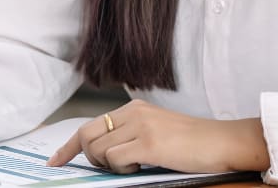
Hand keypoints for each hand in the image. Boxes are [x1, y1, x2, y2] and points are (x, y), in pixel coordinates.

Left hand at [46, 100, 268, 173]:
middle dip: (88, 157)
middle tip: (109, 167)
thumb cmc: (193, 143)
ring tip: (136, 164)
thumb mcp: (156, 131)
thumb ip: (130, 135)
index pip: (90, 124)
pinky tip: (143, 165)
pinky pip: (115, 159)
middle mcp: (133, 112)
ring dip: (110, 165)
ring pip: (99, 150)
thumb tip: (102, 155)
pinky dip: (122, 169)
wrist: (222, 142)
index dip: (69, 146)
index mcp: (134, 108)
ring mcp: (140, 126)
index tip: (55, 161)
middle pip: (87, 135)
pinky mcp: (148, 143)